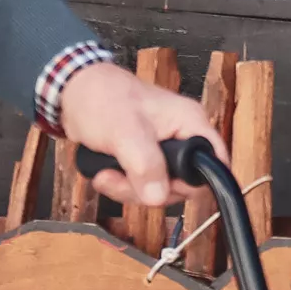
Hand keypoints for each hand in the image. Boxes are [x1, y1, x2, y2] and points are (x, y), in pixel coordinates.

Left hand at [59, 61, 227, 209]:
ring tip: (107, 174)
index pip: (215, 162)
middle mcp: (181, 137)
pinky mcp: (145, 159)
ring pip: (160, 189)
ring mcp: (163, 149)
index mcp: (189, 123)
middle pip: (183, 184)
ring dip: (129, 189)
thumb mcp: (125, 132)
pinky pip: (143, 185)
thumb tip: (159, 196)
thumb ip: (145, 164)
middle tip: (124, 179)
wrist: (75, 92)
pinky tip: (105, 173)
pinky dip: (122, 186)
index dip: (198, 182)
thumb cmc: (102, 97)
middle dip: (150, 189)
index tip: (167, 188)